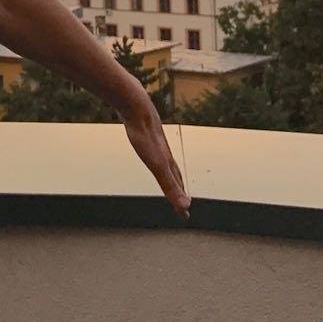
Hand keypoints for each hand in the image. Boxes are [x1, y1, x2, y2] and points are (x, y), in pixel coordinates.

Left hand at [121, 105, 190, 221]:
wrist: (137, 108)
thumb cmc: (146, 138)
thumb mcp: (157, 166)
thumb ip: (170, 186)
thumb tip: (185, 206)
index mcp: (167, 162)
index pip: (177, 185)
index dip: (181, 200)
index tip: (185, 214)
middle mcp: (164, 153)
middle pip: (174, 174)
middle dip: (178, 188)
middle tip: (182, 199)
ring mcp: (154, 141)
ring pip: (163, 159)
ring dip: (168, 171)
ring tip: (169, 176)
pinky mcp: (142, 131)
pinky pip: (150, 144)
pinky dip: (153, 152)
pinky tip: (149, 148)